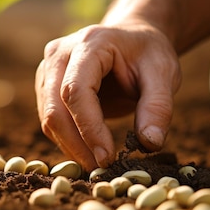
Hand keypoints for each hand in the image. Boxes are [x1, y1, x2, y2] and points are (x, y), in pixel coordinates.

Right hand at [35, 21, 181, 170]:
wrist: (132, 40)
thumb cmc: (147, 54)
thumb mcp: (164, 73)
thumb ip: (158, 107)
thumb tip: (149, 144)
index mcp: (89, 44)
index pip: (76, 90)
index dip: (88, 127)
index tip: (107, 157)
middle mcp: (59, 54)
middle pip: (54, 107)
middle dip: (76, 144)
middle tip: (101, 169)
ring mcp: (47, 70)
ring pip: (48, 118)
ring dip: (70, 146)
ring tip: (98, 163)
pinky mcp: (45, 87)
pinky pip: (50, 121)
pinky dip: (68, 141)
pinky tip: (89, 151)